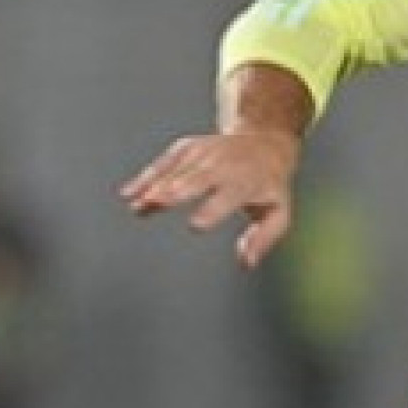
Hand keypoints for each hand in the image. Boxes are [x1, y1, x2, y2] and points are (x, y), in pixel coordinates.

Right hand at [118, 127, 302, 268]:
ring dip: (155, 187)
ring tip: (137, 206)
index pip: (229, 195)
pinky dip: (147, 177)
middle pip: (197, 178)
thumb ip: (263, 239)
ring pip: (176, 171)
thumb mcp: (278, 213)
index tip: (195, 225)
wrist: (263, 144)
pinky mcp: (187, 148)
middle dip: (176, 190)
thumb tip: (246, 264)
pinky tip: (130, 193)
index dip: (212, 209)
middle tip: (156, 203)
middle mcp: (223, 164)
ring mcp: (203, 153)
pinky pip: (164, 163)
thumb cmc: (269, 186)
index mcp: (247, 182)